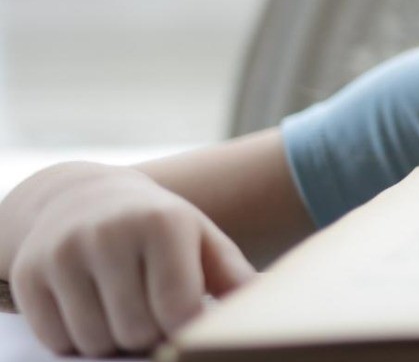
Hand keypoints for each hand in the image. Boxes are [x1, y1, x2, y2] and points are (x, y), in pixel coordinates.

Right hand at [3, 163, 255, 357]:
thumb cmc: (157, 226)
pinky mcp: (28, 273)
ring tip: (122, 307)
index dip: (186, 330)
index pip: (177, 311)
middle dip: (148, 334)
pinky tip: (88, 305)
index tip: (188, 324)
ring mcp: (64, 252)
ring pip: (94, 341)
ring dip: (112, 339)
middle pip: (135, 331)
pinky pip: (57, 341)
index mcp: (163, 223)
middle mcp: (110, 232)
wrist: (82, 196)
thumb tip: (270, 300)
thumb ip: (232, 274)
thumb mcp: (199, 237)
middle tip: (151, 311)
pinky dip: (76, 338)